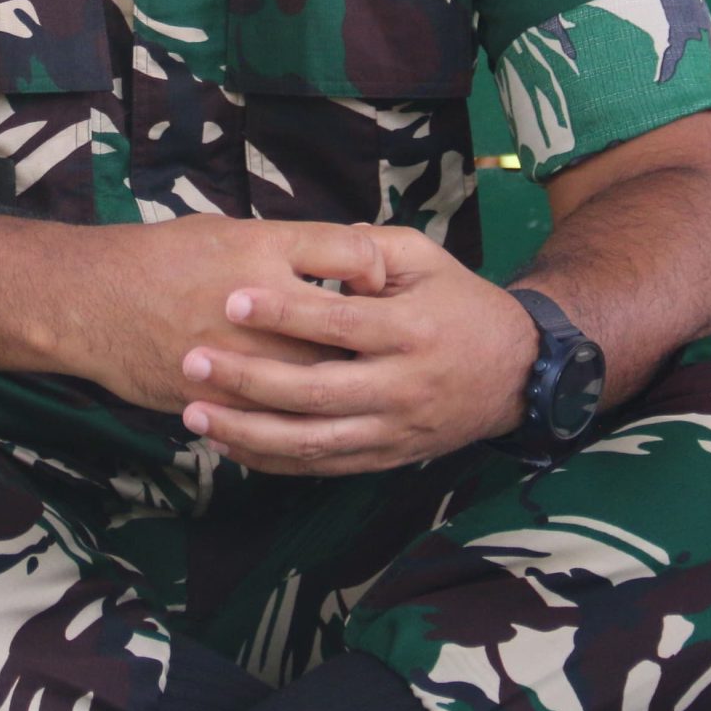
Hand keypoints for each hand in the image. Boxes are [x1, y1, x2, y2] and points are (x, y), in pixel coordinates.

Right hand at [78, 216, 386, 416]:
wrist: (94, 302)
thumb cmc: (161, 258)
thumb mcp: (226, 230)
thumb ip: (285, 248)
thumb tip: (341, 259)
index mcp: (263, 249)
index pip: (350, 254)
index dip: (373, 269)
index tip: (373, 281)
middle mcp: (259, 300)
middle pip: (345, 325)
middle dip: (368, 336)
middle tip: (378, 340)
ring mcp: (241, 354)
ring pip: (318, 378)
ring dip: (340, 380)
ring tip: (351, 378)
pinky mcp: (222, 396)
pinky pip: (277, 415)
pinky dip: (299, 414)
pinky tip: (308, 409)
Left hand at [176, 224, 538, 475]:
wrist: (517, 374)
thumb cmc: (461, 305)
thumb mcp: (428, 259)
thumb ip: (371, 247)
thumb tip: (318, 243)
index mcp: (410, 330)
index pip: (339, 323)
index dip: (284, 312)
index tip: (232, 297)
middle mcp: (401, 386)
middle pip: (314, 390)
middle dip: (248, 379)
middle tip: (194, 359)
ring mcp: (392, 429)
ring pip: (311, 441)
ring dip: (248, 432)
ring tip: (195, 414)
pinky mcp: (386, 458)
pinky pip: (321, 467)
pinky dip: (272, 461)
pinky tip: (229, 445)